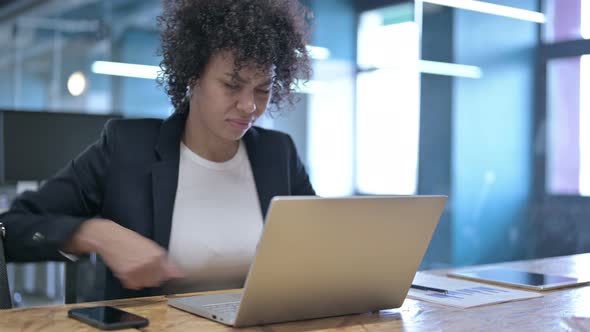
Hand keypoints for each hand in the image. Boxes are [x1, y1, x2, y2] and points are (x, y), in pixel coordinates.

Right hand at [64, 219, 183, 289]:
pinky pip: (133, 285)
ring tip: (135, 267)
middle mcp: (150, 264)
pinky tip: (128, 269)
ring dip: (142, 279)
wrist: (109, 238)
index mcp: (158, 255)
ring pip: (145, 284)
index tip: (165, 275)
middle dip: (153, 276)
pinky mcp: (126, 276)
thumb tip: (178, 273)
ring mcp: (138, 271)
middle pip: (157, 280)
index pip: (169, 273)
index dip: (166, 274)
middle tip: (144, 267)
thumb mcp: (150, 246)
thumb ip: (165, 261)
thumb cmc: (129, 240)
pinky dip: (131, 280)